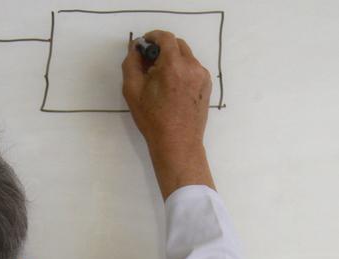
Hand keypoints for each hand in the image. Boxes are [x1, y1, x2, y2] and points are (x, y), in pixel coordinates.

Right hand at [122, 30, 211, 162]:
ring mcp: (202, 75)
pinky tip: (172, 88)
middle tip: (149, 63)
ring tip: (160, 80)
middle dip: (162, 48)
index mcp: (173, 66)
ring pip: (185, 56)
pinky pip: (192, 68)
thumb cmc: (153, 120)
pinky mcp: (207, 84)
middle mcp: (192, 66)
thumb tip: (135, 50)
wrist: (178, 142)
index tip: (144, 44)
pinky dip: (181, 70)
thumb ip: (131, 64)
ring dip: (172, 60)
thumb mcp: (132, 92)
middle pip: (177, 44)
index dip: (153, 37)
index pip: (166, 37)